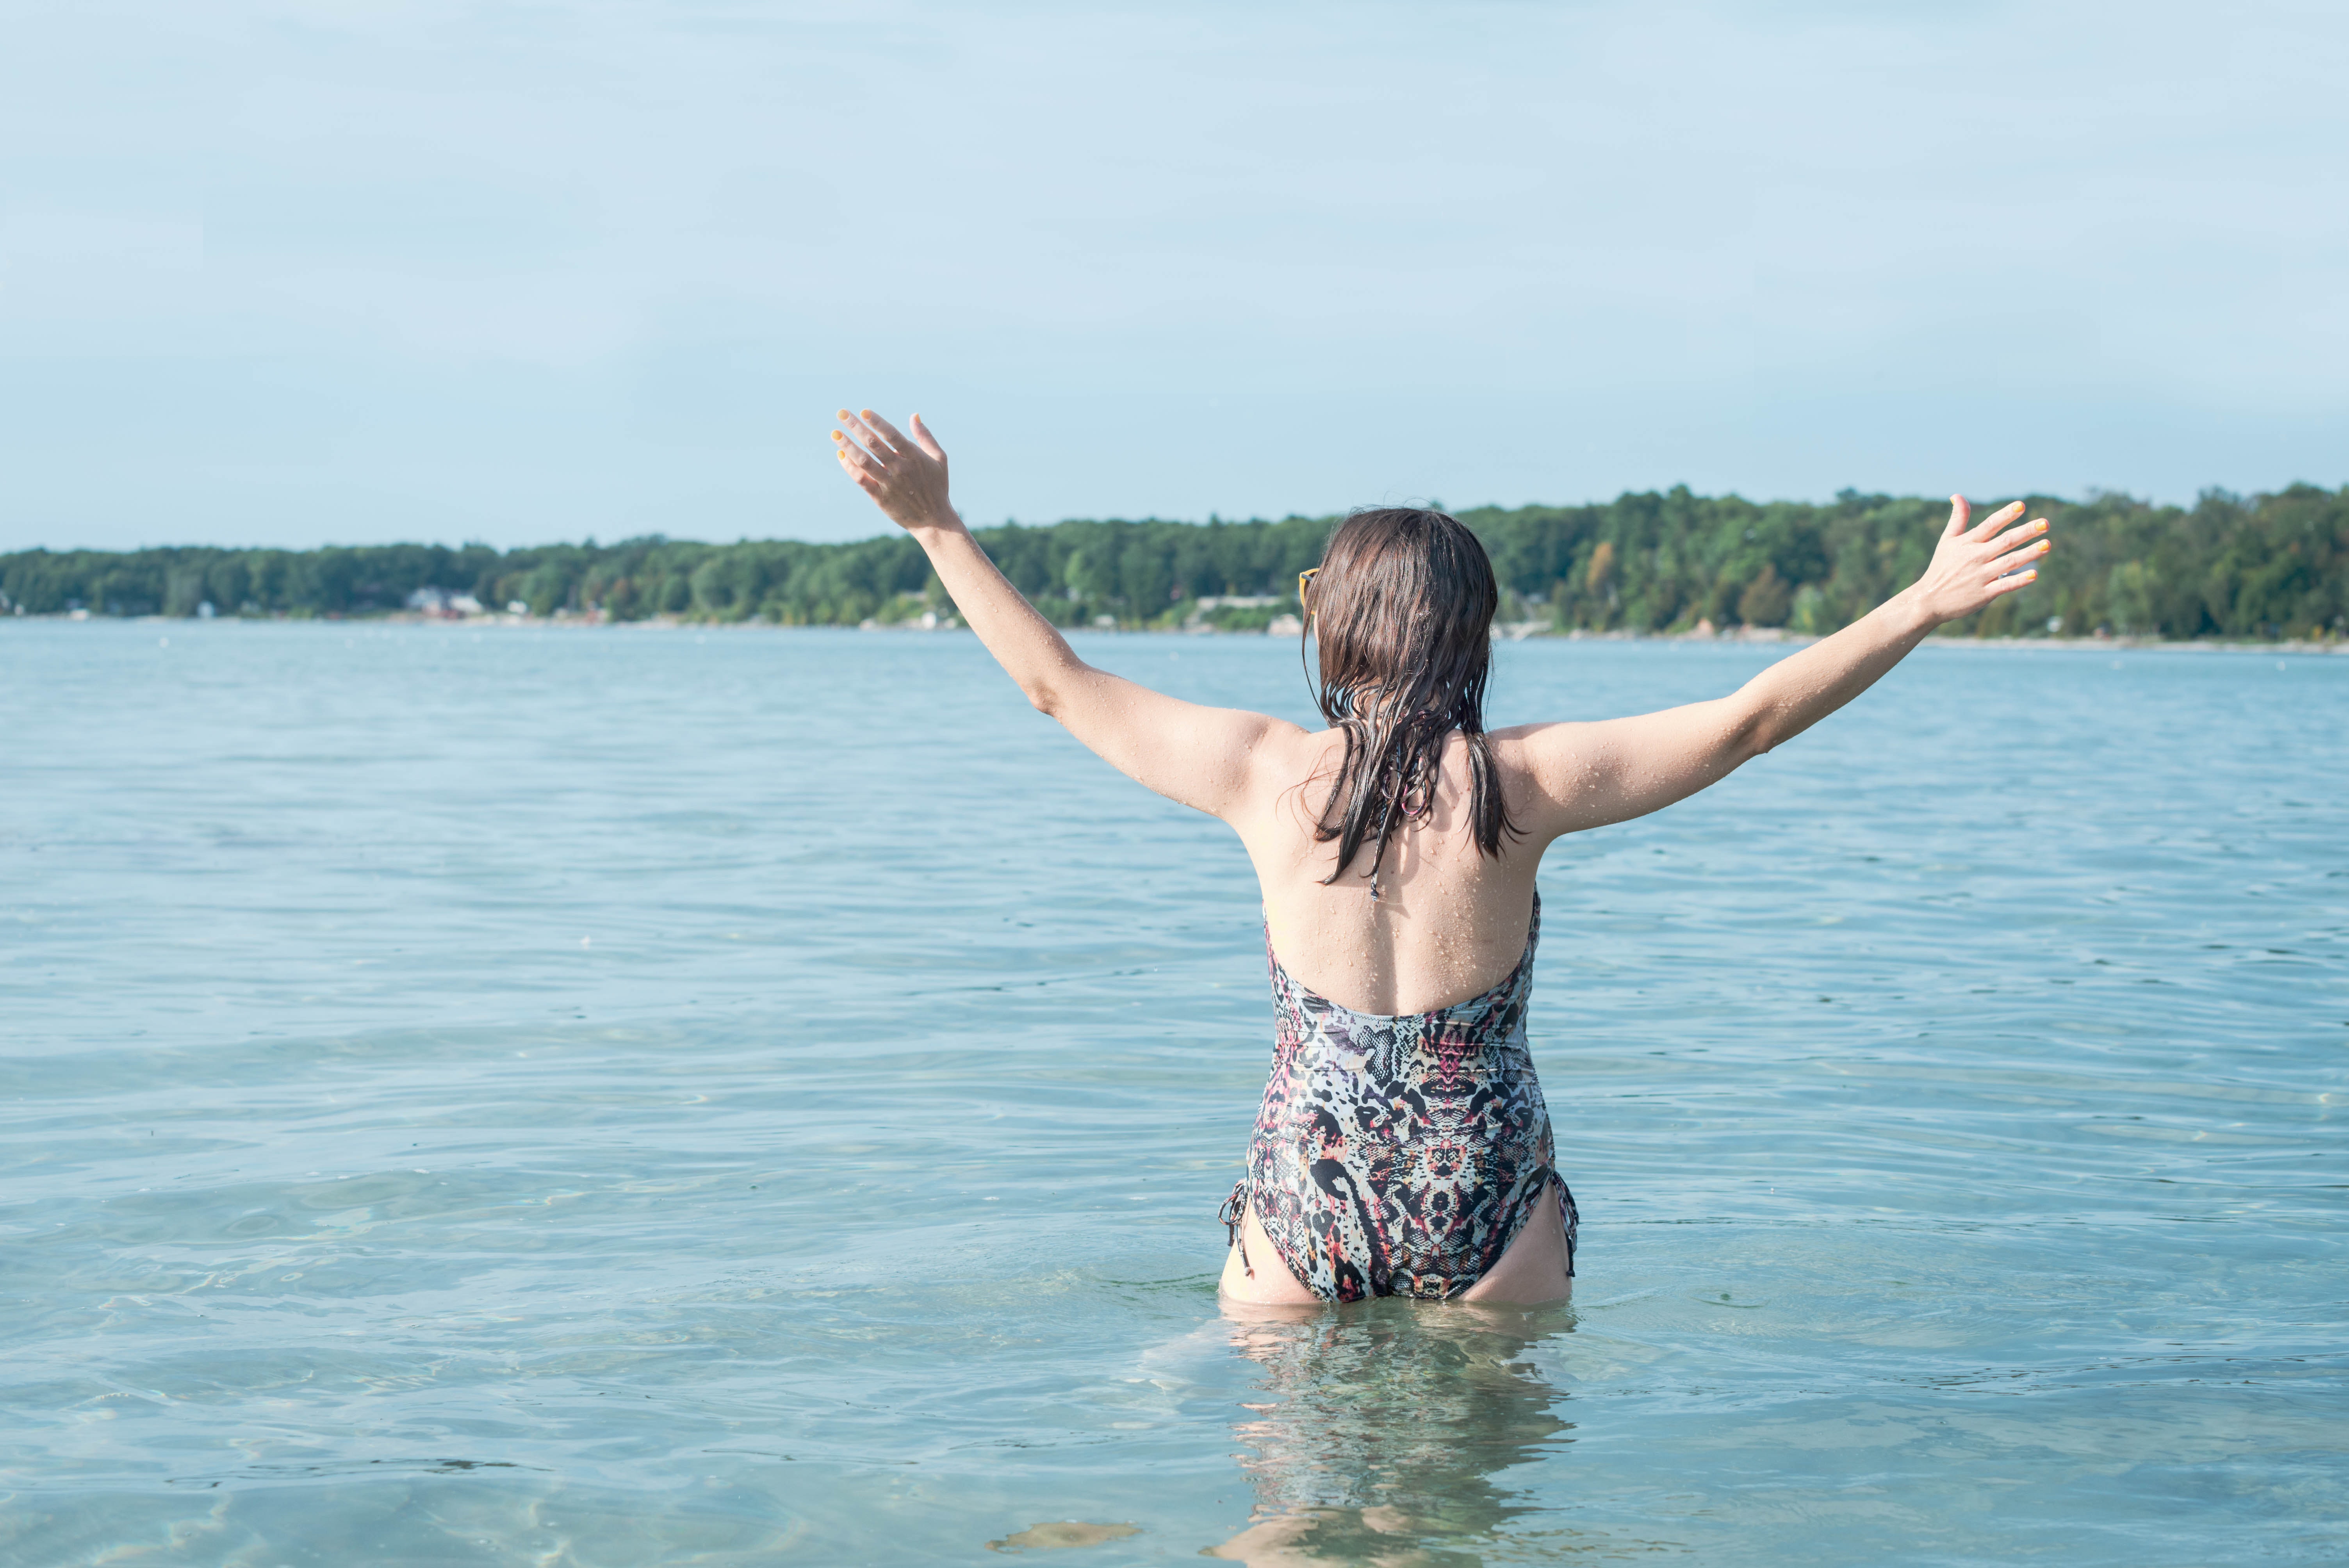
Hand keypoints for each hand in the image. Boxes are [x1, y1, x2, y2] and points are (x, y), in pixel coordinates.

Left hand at [832, 409, 958, 533]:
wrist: (934, 521)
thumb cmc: (937, 487)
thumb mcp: (940, 459)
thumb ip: (925, 437)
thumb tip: (914, 415)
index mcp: (915, 457)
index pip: (892, 435)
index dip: (877, 422)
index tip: (863, 411)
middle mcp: (901, 469)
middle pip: (874, 444)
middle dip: (856, 426)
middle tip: (841, 413)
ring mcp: (889, 484)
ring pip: (864, 461)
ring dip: (848, 445)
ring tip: (835, 433)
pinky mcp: (881, 498)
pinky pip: (861, 480)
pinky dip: (850, 467)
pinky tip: (841, 455)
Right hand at [1906, 496, 2051, 625]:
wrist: (1928, 601)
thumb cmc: (1941, 568)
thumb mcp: (1947, 541)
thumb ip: (1957, 519)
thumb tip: (1957, 495)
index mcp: (1967, 543)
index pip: (1990, 525)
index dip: (2006, 515)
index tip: (2021, 506)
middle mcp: (1975, 557)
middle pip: (2005, 541)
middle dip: (2026, 532)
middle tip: (2045, 524)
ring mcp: (1980, 576)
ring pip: (2009, 562)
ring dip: (2029, 553)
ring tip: (2047, 545)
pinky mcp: (1984, 594)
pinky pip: (2005, 585)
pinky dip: (2019, 580)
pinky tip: (2034, 574)